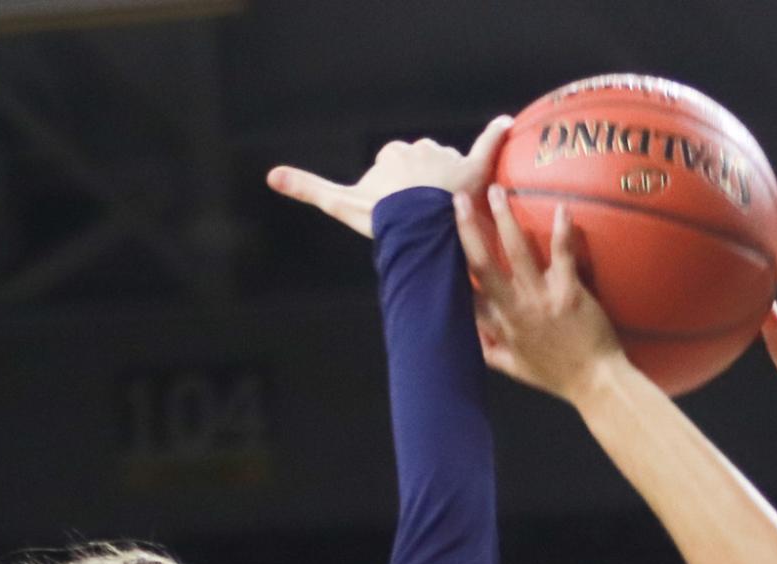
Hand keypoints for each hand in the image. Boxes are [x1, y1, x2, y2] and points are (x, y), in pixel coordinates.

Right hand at [267, 115, 512, 237]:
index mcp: (391, 154)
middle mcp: (418, 148)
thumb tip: (270, 175)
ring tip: (452, 218)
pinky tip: (506, 124)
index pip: (397, 169)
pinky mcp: (473, 166)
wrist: (416, 226)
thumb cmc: (380, 218)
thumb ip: (308, 188)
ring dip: (453, 189)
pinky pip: (488, 143)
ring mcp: (445, 157)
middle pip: (424, 169)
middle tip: (428, 223)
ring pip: (450, 170)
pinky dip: (497, 134)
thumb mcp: (342, 204)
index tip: (403, 215)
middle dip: (426, 192)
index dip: (400, 196)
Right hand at [455, 187, 624, 404]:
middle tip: (459, 198)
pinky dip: (562, 232)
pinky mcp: (569, 293)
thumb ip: (491, 351)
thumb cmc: (557, 377)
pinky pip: (562, 256)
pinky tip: (562, 208)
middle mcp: (515, 309)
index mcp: (500, 326)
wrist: (595, 385)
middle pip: (482, 263)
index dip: (452, 264)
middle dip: (468, 228)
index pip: (467, 292)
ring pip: (516, 251)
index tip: (440, 237)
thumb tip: (472, 338)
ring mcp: (541, 299)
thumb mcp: (515, 370)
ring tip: (497, 190)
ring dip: (504, 218)